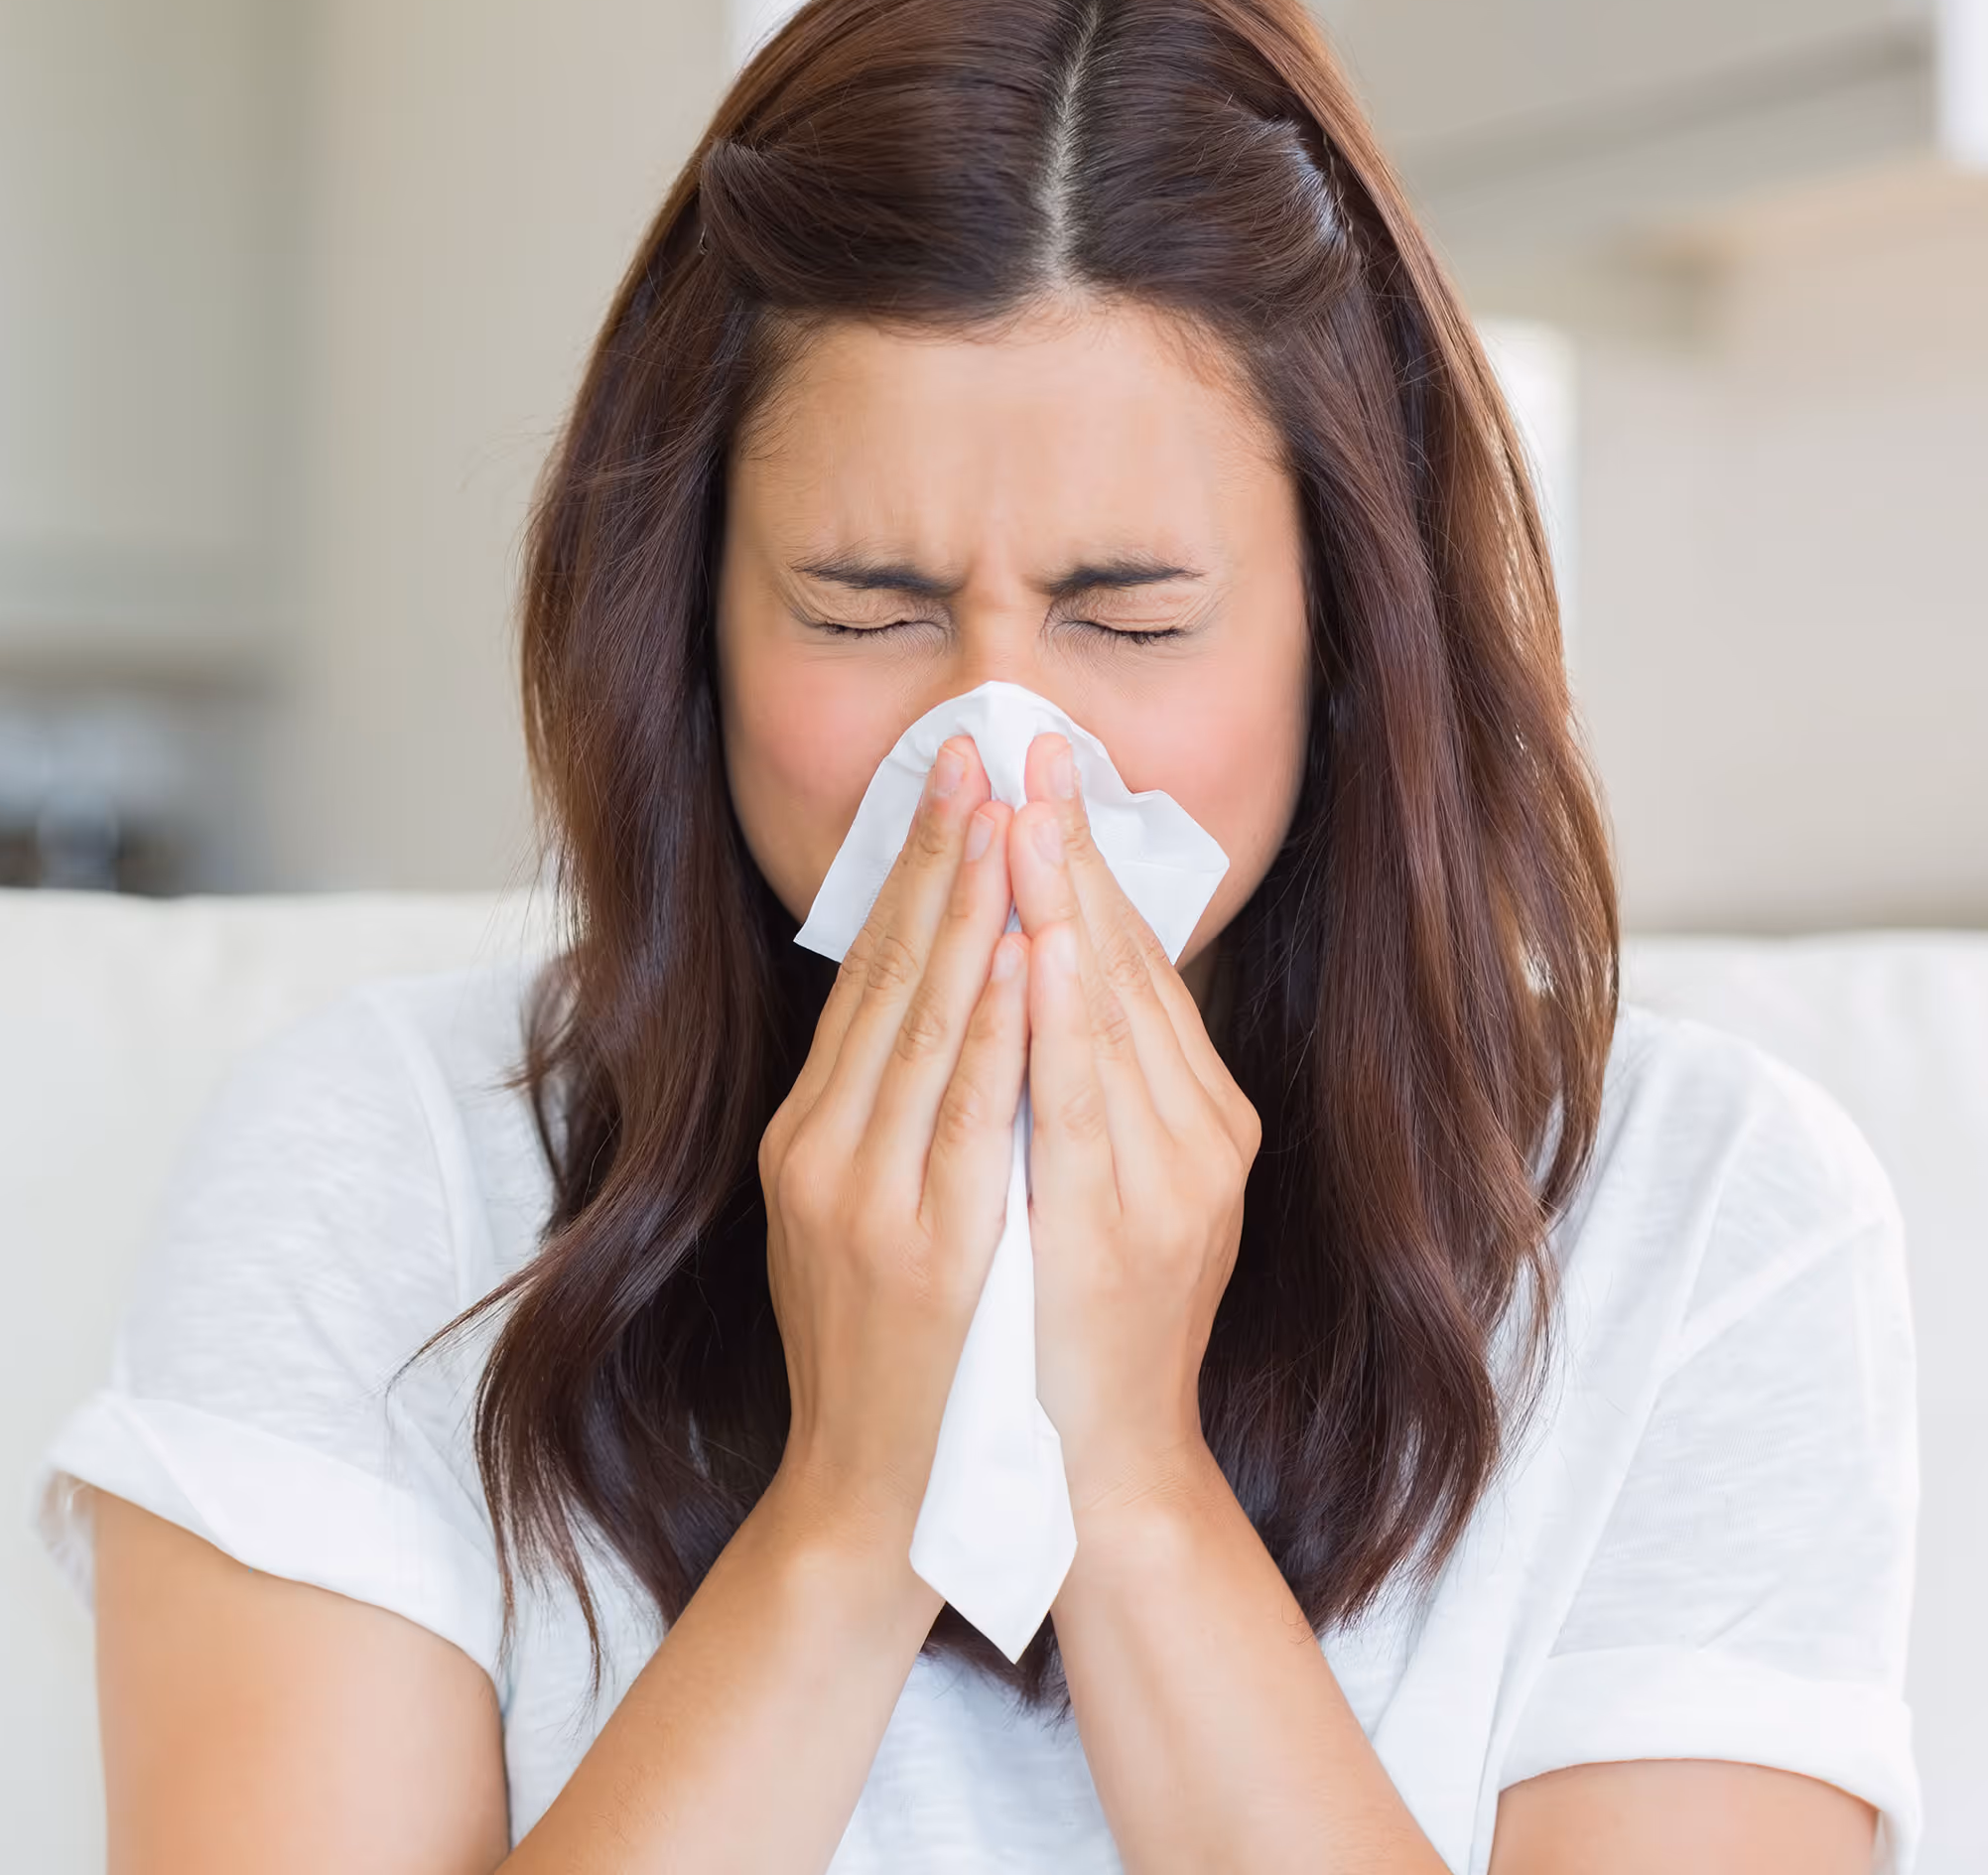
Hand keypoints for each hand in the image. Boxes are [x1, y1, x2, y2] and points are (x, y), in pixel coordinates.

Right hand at [759, 736, 1031, 1555]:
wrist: (876, 1497)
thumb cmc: (885, 1359)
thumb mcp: (853, 1218)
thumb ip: (880, 1117)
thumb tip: (934, 1004)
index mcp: (809, 1135)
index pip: (866, 976)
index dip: (909, 871)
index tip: (950, 781)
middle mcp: (823, 1150)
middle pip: (890, 977)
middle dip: (939, 856)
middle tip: (978, 750)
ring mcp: (867, 1196)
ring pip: (927, 1024)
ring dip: (971, 911)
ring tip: (1007, 812)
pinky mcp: (923, 1245)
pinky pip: (969, 1112)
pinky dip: (998, 1024)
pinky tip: (1029, 948)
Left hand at [1006, 732, 1262, 1523]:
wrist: (1090, 1479)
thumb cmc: (1081, 1335)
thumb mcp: (1112, 1200)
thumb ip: (1099, 1096)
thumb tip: (1048, 975)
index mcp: (1198, 1128)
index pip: (1133, 970)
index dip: (1086, 866)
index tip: (1040, 777)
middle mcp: (1196, 1144)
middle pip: (1124, 969)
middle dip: (1070, 851)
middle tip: (1029, 743)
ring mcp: (1163, 1185)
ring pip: (1107, 1013)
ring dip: (1063, 900)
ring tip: (1023, 801)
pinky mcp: (1114, 1229)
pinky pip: (1078, 1097)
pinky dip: (1059, 1009)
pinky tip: (1033, 933)